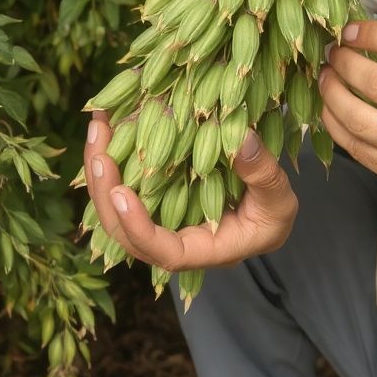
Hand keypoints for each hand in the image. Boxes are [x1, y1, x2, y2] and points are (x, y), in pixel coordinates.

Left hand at [83, 112, 297, 270]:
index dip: (139, 229)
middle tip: (99, 150)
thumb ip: (262, 173)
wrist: (265, 211)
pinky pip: (124, 185)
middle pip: (125, 234)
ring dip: (101, 171)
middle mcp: (174, 241)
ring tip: (98, 126)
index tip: (120, 193)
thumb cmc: (274, 211)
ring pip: (117, 210)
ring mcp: (160, 220)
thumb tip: (242, 139)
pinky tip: (109, 123)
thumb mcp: (279, 196)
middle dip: (104, 193)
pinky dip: (113, 157)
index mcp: (205, 250)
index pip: (165, 253)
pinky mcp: (153, 199)